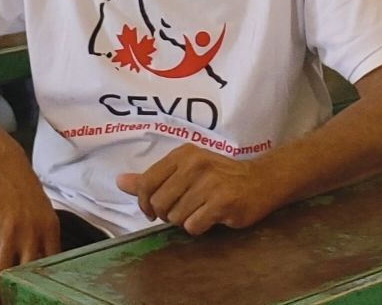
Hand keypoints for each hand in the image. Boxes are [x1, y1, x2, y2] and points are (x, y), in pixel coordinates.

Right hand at [0, 144, 61, 302]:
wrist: (1, 165)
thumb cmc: (22, 188)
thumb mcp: (42, 211)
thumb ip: (43, 235)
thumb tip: (44, 260)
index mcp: (50, 227)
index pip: (54, 262)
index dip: (49, 282)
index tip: (46, 296)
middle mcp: (34, 233)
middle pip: (32, 271)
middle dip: (27, 292)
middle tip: (24, 303)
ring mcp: (11, 233)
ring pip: (7, 272)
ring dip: (1, 294)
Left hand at [116, 144, 283, 234]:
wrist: (261, 181)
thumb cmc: (220, 176)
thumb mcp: (185, 169)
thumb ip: (152, 178)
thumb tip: (120, 182)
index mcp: (183, 155)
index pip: (147, 183)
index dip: (145, 203)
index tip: (153, 210)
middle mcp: (195, 165)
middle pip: (159, 203)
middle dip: (166, 214)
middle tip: (182, 210)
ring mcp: (209, 183)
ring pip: (175, 217)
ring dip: (185, 220)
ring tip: (200, 210)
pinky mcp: (222, 202)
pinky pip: (193, 226)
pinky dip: (199, 227)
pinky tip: (211, 217)